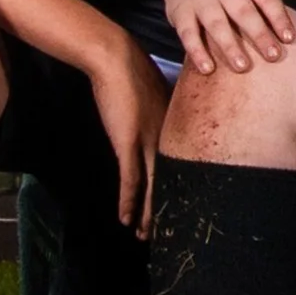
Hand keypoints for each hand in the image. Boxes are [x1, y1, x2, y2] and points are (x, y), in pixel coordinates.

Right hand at [90, 49, 165, 234]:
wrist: (116, 58)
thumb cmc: (131, 72)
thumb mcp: (152, 95)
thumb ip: (158, 111)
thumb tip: (157, 118)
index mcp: (173, 128)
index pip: (179, 167)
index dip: (177, 190)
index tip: (178, 206)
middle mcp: (164, 138)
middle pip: (170, 182)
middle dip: (163, 208)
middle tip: (165, 232)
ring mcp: (147, 141)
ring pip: (151, 187)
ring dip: (145, 213)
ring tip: (144, 236)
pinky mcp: (128, 142)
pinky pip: (130, 179)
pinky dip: (127, 201)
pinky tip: (125, 219)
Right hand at [164, 0, 295, 75]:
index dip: (278, 16)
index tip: (288, 38)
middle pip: (243, 11)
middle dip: (259, 35)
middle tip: (273, 56)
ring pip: (216, 23)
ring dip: (230, 46)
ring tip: (243, 66)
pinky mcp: (180, 11)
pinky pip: (188, 33)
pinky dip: (197, 51)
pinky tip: (208, 69)